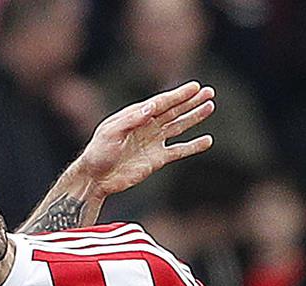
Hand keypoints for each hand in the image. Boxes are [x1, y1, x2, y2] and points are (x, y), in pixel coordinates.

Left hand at [76, 81, 215, 197]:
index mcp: (135, 116)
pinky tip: (207, 141)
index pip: (161, 102)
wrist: (95, 178)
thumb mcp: (110, 132)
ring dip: (194, 117)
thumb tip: (151, 107)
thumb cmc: (98, 152)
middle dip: (191, 102)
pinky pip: (179, 151)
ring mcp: (153, 142)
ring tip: (210, 107)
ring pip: (179, 127)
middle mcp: (147, 126)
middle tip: (209, 92)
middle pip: (174, 111)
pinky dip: (193, 146)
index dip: (178, 95)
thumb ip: (131, 120)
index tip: (195, 87)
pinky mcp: (156, 159)